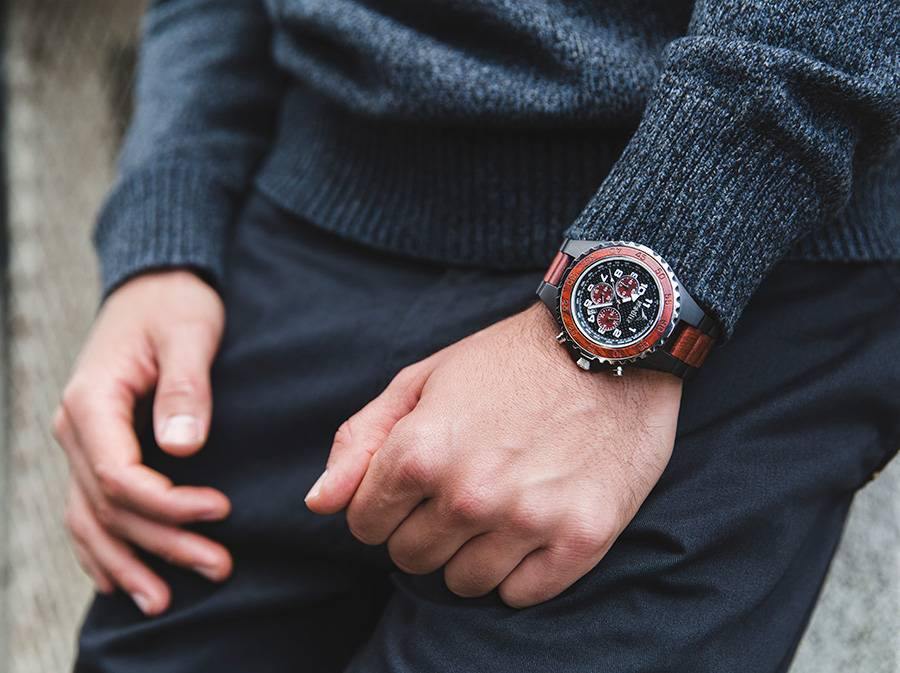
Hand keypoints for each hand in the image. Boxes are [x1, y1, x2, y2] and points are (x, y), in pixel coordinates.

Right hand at [53, 270, 230, 615]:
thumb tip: (184, 448)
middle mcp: (75, 428)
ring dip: (128, 561)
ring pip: (92, 518)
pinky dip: (101, 548)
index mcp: (92, 400)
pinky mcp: (96, 448)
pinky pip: (87, 509)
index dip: (167, 504)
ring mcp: (81, 442)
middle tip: (218, 566)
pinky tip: (121, 580)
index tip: (220, 512)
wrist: (155, 286)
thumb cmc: (176, 304)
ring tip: (165, 602)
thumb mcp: (189, 333)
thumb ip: (185, 387)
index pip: (117, 475)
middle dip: (162, 543)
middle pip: (109, 506)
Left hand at [305, 304, 680, 607]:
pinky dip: (521, 570)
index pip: (363, 525)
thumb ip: (361, 442)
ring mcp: (526, 520)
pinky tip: (532, 524)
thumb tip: (318, 503)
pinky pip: (521, 594)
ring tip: (499, 504)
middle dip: (424, 528)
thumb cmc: (506, 360)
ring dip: (471, 552)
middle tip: (462, 486)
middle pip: (410, 558)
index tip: (415, 484)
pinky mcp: (580, 538)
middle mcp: (468, 494)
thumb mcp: (421, 381)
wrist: (607, 341)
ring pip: (463, 583)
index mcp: (420, 453)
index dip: (383, 505)